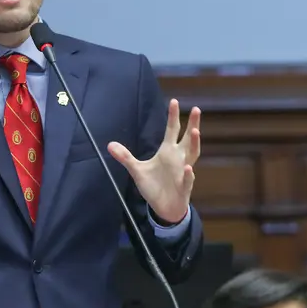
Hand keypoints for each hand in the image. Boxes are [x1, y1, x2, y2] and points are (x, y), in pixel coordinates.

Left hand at [107, 99, 200, 223]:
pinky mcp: (184, 186)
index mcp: (168, 151)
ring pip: (192, 155)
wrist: (165, 206)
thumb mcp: (137, 170)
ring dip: (195, 144)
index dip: (173, 116)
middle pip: (188, 138)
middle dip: (192, 124)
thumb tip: (109, 144)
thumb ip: (125, 157)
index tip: (174, 101)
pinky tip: (188, 168)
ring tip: (195, 131)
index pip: (172, 130)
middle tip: (196, 109)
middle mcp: (178, 158)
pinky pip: (187, 179)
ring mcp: (183, 172)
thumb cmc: (155, 186)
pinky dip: (188, 174)